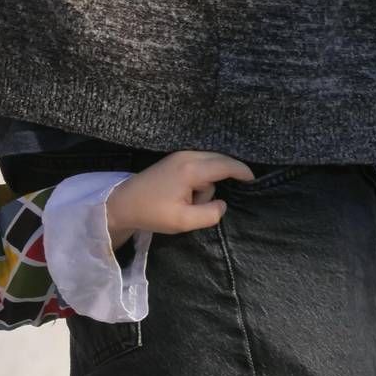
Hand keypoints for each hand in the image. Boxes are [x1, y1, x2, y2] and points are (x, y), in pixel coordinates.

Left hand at [106, 151, 255, 245]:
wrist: (121, 204)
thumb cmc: (150, 213)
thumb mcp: (182, 222)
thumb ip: (209, 214)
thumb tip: (223, 204)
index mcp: (192, 169)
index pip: (227, 165)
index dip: (243, 172)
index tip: (254, 180)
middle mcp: (189, 155)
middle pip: (221, 161)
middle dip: (221, 181)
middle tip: (204, 203)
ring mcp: (181, 154)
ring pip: (210, 164)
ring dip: (206, 183)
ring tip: (186, 201)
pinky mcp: (175, 158)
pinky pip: (200, 164)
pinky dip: (199, 178)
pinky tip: (185, 194)